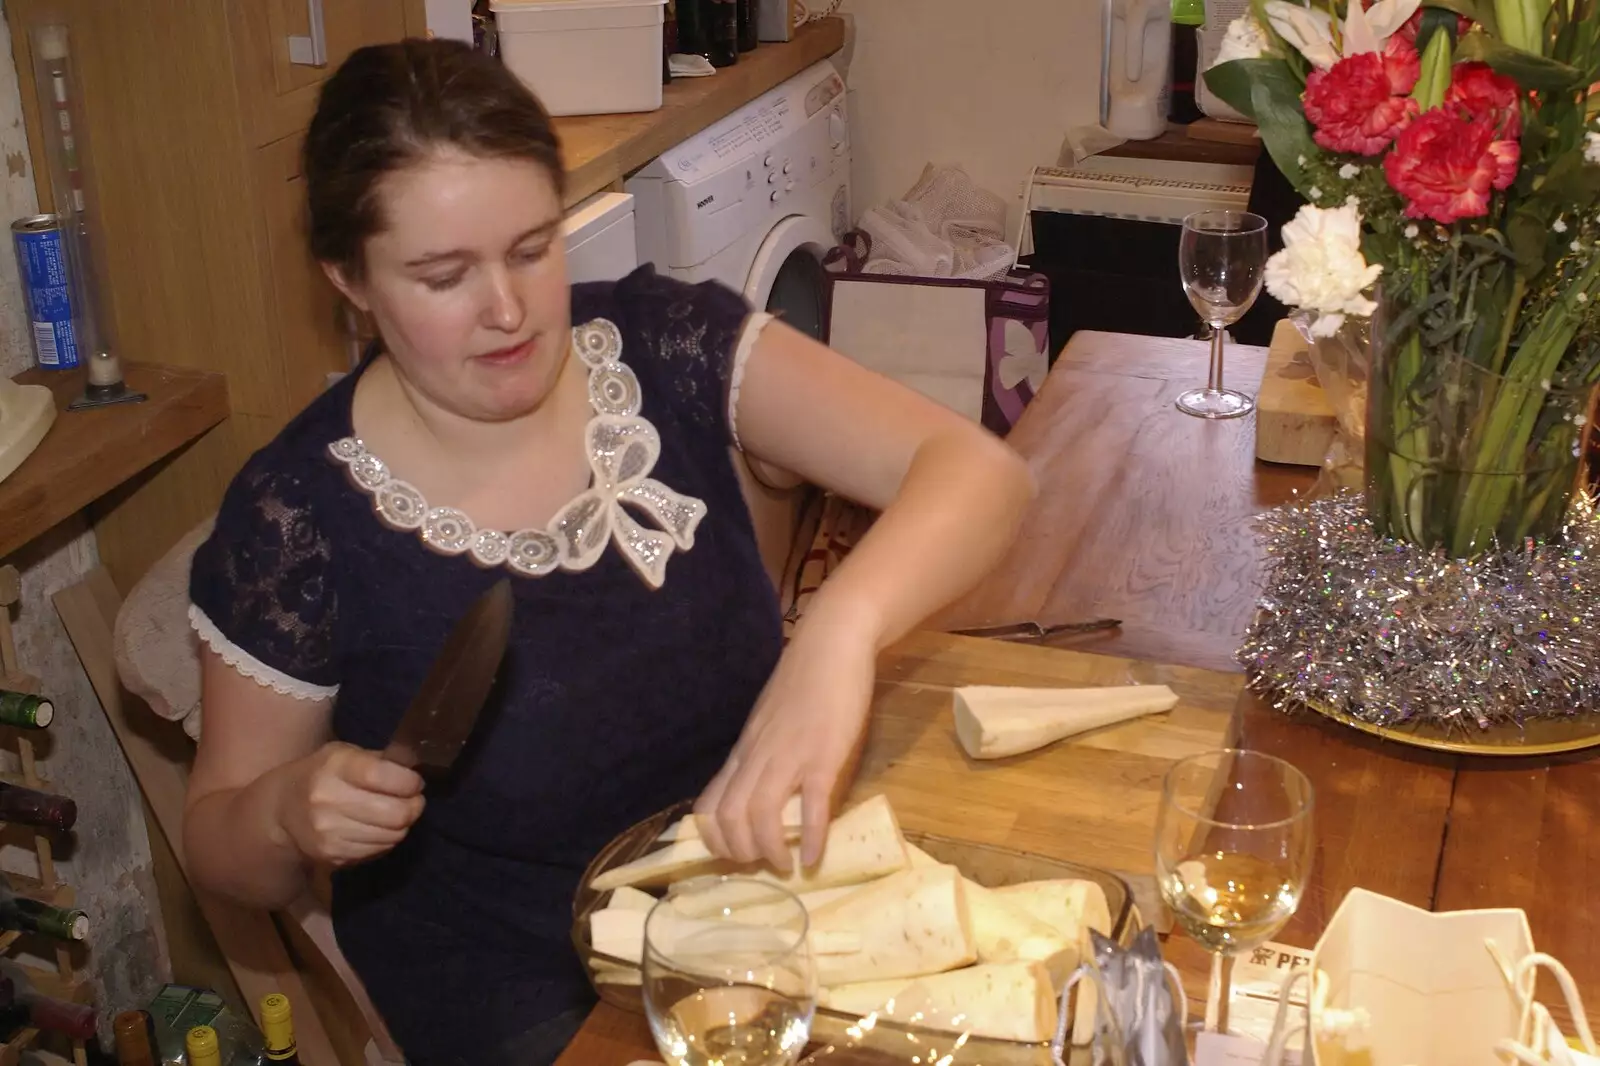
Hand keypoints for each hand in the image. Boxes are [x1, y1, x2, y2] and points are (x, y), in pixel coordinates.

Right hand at [275, 742, 425, 866]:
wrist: (281, 811)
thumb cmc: (323, 774)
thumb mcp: (345, 754)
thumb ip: (382, 758)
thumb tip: (415, 764)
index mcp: (336, 767)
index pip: (384, 776)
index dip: (410, 781)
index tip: (414, 782)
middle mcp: (329, 800)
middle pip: (396, 813)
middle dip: (414, 806)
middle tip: (412, 800)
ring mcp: (329, 832)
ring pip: (392, 835)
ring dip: (402, 825)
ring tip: (394, 814)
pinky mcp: (333, 855)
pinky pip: (379, 850)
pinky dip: (386, 840)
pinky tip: (377, 828)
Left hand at [695, 614, 876, 872]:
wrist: (833, 642)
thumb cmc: (805, 679)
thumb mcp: (771, 719)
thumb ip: (763, 751)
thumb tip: (765, 785)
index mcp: (744, 750)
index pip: (709, 804)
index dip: (713, 839)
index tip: (734, 855)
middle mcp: (758, 755)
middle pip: (728, 816)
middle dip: (738, 852)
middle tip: (761, 866)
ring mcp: (789, 754)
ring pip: (759, 813)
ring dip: (769, 850)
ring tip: (785, 866)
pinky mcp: (823, 752)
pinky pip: (811, 802)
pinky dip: (810, 836)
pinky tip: (813, 856)